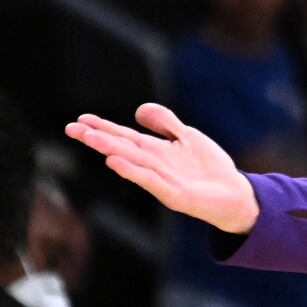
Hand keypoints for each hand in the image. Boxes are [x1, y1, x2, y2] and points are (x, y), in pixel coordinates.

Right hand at [65, 104, 260, 233]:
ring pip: (132, 161)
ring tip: (90, 138)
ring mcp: (162, 180)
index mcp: (156, 151)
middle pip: (122, 147)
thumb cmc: (210, 168)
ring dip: (110, 150)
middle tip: (71, 128)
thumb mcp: (188, 137)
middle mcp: (154, 165)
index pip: (125, 136)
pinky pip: (150, 181)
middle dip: (98, 137)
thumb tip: (138, 110)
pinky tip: (115, 163)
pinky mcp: (175, 194)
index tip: (80, 118)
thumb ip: (165, 122)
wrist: (236, 195)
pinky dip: (133, 172)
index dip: (104, 127)